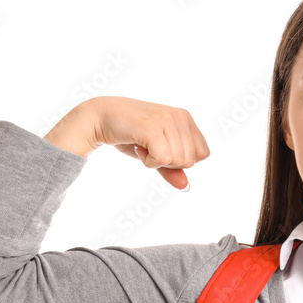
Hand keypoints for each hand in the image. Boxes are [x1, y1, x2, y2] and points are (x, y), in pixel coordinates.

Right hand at [92, 96, 210, 189]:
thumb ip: (172, 169)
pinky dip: (149, 162)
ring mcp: (167, 119)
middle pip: (190, 161)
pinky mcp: (152, 127)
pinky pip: (163, 159)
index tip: (161, 148)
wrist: (100, 118)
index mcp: (185, 118)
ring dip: (156, 162)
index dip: (181, 160)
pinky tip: (138, 147)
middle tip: (149, 147)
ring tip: (143, 145)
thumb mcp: (155, 153)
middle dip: (168, 162)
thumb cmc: (130, 135)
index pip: (203, 154)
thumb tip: (185, 186)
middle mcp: (179, 116)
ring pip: (178, 161)